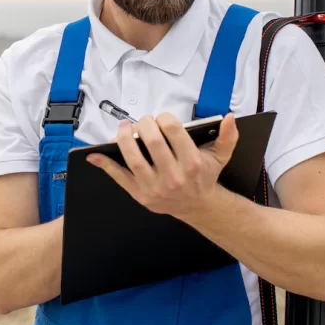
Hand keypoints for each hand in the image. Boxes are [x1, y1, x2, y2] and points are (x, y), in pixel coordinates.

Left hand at [86, 113, 238, 219]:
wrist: (197, 206)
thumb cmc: (204, 176)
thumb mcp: (220, 156)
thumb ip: (228, 136)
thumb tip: (230, 118)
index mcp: (192, 163)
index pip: (172, 130)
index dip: (164, 118)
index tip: (162, 118)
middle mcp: (173, 176)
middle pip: (151, 141)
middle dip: (144, 124)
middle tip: (143, 121)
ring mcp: (155, 187)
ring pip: (133, 158)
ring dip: (123, 138)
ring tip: (123, 128)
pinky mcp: (140, 195)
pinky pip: (119, 177)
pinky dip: (104, 165)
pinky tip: (94, 155)